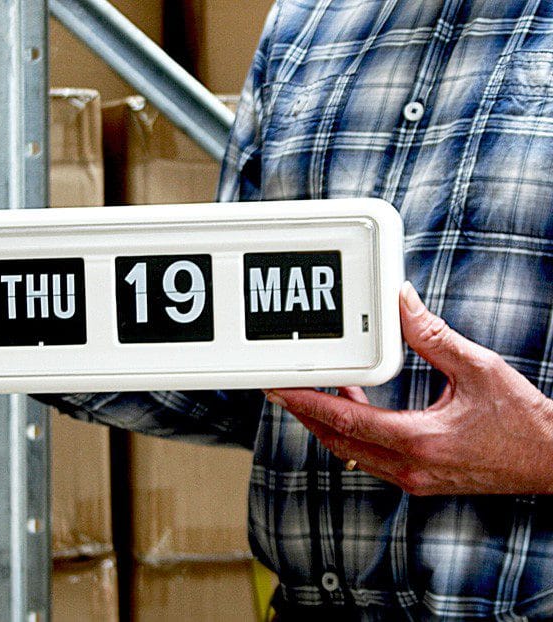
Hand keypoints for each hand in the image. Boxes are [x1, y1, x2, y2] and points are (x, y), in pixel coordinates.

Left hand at [264, 281, 552, 495]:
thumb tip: (403, 302)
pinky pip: (370, 457)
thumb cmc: (523, 422)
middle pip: (336, 441)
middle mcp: (409, 468)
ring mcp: (412, 479)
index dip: (306, 403)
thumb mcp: (479, 368)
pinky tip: (355, 408)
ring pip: (350, 453)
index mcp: (419, 441)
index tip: (279, 388)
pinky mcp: (419, 480)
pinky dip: (352, 433)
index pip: (344, 420)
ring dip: (328, 424)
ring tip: (314, 392)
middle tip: (282, 388)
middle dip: (305, 413)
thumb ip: (433, 335)